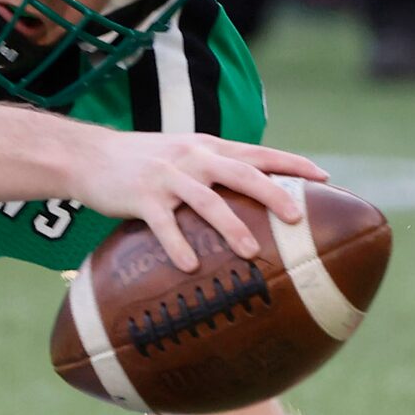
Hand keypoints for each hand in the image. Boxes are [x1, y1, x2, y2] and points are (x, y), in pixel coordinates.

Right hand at [69, 128, 329, 271]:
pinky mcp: (141, 196)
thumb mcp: (182, 154)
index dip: (293, 164)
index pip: (259, 153)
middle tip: (296, 218)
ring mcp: (167, 177)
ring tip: (251, 252)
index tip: (325, 178)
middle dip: (273, 193)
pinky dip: (177, 245)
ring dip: (231, 226)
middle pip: (242, 173)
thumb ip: (214, 167)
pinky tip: (190, 266)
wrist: (89, 156)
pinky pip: (163, 224)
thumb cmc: (141, 161)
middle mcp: (193, 158)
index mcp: (208, 147)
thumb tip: (255, 194)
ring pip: (208, 200)